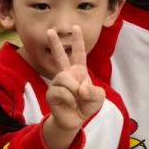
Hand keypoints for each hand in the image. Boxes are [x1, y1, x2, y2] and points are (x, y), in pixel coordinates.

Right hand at [44, 27, 104, 148]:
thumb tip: (80, 88)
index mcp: (79, 71)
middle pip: (60, 56)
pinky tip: (70, 104)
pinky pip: (61, 91)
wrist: (75, 120)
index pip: (79, 54)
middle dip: (55, 43)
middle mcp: (67, 74)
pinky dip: (70, 99)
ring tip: (76, 98)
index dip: (78, 41)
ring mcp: (57, 83)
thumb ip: (94, 91)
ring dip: (74, 89)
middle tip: (50, 30)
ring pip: (64, 77)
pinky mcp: (51, 93)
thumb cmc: (86, 105)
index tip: (76, 27)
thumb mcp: (98, 97)